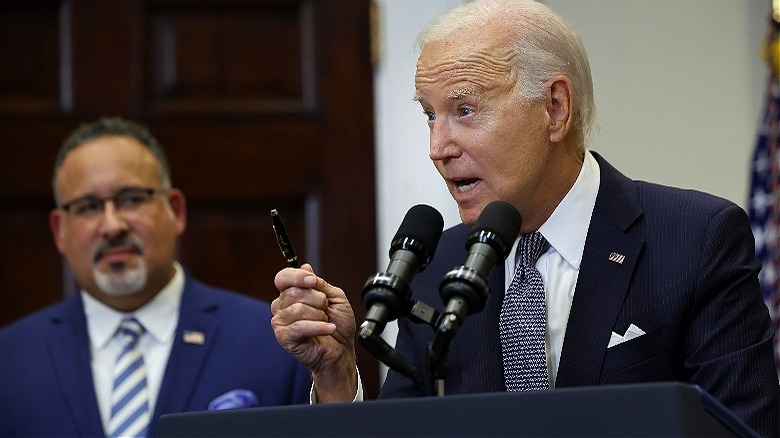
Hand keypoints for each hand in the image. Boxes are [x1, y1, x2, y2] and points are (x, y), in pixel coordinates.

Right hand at [271, 263, 357, 401]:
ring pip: (298, 309)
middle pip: (295, 292)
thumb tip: (305, 267)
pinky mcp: (284, 337)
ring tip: (324, 322)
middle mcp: (282, 306)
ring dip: (319, 316)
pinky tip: (328, 329)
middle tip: (325, 310)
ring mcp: (280, 322)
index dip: (297, 276)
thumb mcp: (334, 297)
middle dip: (318, 300)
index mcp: (291, 293)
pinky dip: (319, 327)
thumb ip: (319, 283)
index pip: (283, 277)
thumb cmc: (338, 324)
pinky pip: (300, 326)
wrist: (341, 350)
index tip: (313, 281)